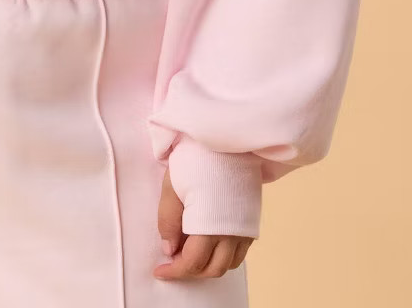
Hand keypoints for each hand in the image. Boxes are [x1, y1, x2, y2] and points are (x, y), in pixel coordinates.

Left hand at [154, 164, 253, 280]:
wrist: (226, 139)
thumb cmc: (196, 158)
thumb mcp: (172, 187)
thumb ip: (168, 221)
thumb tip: (170, 249)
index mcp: (210, 226)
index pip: (192, 264)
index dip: (174, 271)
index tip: (159, 271)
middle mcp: (232, 233)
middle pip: (212, 269)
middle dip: (190, 271)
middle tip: (172, 263)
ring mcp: (245, 228)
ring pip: (228, 264)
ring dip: (208, 266)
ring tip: (190, 254)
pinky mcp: (251, 220)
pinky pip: (239, 252)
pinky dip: (224, 257)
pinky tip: (209, 244)